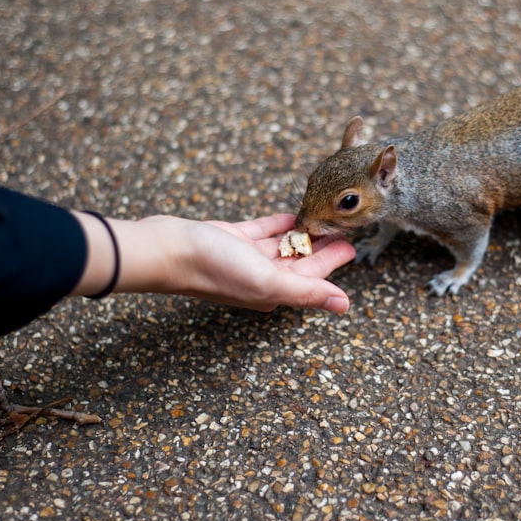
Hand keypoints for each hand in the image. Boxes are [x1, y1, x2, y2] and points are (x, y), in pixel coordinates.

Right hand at [72, 212, 354, 313]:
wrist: (167, 249)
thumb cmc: (214, 268)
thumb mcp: (268, 281)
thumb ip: (307, 292)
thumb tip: (344, 306)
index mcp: (272, 291)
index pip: (312, 278)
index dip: (333, 263)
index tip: (353, 246)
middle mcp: (260, 277)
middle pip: (300, 262)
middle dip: (323, 248)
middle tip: (345, 228)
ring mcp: (244, 258)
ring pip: (282, 246)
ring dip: (303, 234)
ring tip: (324, 218)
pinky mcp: (230, 238)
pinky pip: (261, 231)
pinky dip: (278, 225)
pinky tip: (291, 215)